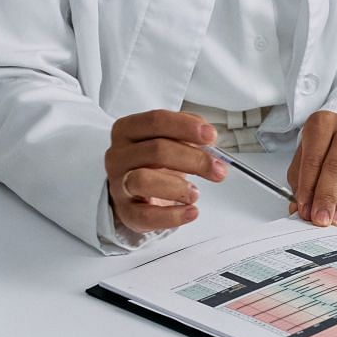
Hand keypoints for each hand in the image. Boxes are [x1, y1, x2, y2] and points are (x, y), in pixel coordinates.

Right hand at [105, 109, 226, 234]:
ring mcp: (118, 184)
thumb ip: (187, 133)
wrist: (134, 190)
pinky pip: (145, 216)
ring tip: (196, 193)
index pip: (155, 121)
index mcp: (127, 130)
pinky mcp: (125, 211)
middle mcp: (118, 155)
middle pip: (156, 150)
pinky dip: (172, 216)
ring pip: (144, 181)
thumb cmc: (154, 161)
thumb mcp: (168, 139)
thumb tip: (208, 137)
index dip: (185, 126)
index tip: (211, 136)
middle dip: (193, 159)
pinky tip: (191, 212)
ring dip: (178, 187)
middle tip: (218, 169)